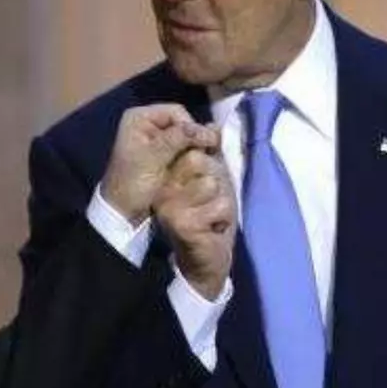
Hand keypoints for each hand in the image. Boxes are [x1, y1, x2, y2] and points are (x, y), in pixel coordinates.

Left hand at [101, 105, 219, 222]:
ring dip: (193, 149)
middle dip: (194, 139)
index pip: (176, 112)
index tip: (203, 147)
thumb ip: (179, 139)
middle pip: (182, 124)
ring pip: (184, 137)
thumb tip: (210, 129)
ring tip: (204, 162)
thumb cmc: (133, 183)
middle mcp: (146, 123)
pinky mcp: (160, 154)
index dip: (192, 127)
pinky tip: (194, 167)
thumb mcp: (154, 158)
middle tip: (207, 155)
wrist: (122, 210)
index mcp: (139, 117)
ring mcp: (153, 139)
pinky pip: (181, 149)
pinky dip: (189, 157)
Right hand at [154, 148, 235, 300]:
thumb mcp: (212, 181)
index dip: (210, 165)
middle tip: (209, 205)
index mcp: (166, 178)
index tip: (207, 189)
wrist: (206, 263)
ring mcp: (170, 206)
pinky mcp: (183, 224)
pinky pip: (220, 205)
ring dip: (221, 203)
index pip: (193, 149)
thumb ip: (211, 155)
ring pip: (212, 182)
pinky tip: (213, 230)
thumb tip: (214, 125)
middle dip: (216, 183)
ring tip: (211, 218)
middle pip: (199, 160)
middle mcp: (162, 189)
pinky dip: (224, 219)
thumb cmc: (211, 220)